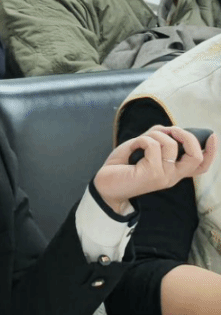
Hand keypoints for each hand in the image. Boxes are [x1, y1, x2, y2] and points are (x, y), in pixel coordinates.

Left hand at [94, 126, 217, 213]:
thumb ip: (157, 138)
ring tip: (140, 142)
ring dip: (154, 134)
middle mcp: (172, 176)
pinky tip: (133, 148)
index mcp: (173, 172)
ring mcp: (163, 176)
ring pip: (170, 144)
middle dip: (186, 135)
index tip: (212, 136)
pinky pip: (152, 145)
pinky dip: (141, 139)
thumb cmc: (122, 167)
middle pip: (195, 156)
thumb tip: (168, 128)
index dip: (211, 151)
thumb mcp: (143, 148)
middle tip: (171, 130)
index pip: (200, 165)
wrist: (104, 185)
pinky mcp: (152, 174)